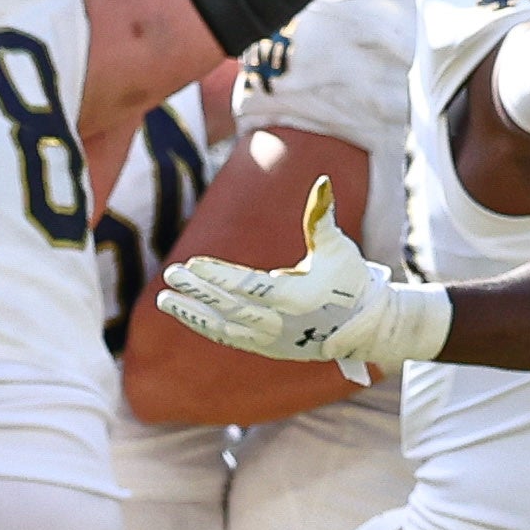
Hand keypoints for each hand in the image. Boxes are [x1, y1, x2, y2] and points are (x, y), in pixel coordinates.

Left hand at [161, 175, 453, 379]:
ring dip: (193, 314)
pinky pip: (230, 339)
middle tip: (171, 274)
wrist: (366, 327)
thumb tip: (322, 181)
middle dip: (198, 292)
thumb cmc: (351, 281)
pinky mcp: (268, 349)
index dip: (219, 277)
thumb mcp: (338, 247)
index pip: (250, 287)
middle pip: (231, 308)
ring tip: (164, 300)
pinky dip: (206, 327)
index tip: (192, 264)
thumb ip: (322, 217)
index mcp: (298, 299)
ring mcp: (274, 342)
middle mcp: (283, 325)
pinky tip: (185, 313)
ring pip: (225, 329)